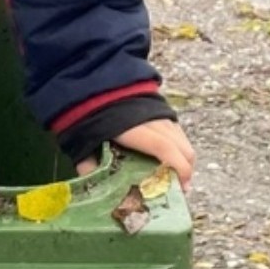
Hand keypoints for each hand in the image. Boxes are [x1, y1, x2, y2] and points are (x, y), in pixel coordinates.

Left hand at [77, 118, 195, 191]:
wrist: (91, 80)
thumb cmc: (87, 112)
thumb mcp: (84, 139)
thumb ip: (89, 163)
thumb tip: (96, 186)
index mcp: (132, 127)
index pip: (164, 148)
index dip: (178, 169)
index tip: (181, 188)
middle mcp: (151, 118)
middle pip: (181, 147)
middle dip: (185, 170)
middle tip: (177, 187)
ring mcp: (157, 111)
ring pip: (183, 139)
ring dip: (183, 159)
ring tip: (172, 173)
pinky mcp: (160, 107)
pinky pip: (178, 131)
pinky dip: (179, 146)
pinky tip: (167, 156)